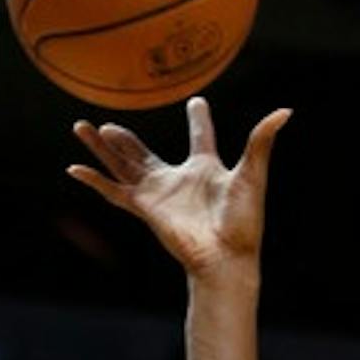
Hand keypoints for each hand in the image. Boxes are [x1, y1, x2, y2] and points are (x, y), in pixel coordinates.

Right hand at [67, 97, 290, 276]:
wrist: (227, 256)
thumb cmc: (243, 222)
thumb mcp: (252, 173)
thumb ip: (261, 140)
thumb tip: (285, 112)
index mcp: (206, 168)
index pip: (200, 138)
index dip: (200, 120)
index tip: (197, 102)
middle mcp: (178, 180)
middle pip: (143, 153)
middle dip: (124, 138)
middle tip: (106, 122)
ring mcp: (159, 194)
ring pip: (122, 164)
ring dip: (101, 147)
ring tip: (81, 126)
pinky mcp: (146, 208)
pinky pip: (114, 191)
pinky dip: (94, 180)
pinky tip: (75, 168)